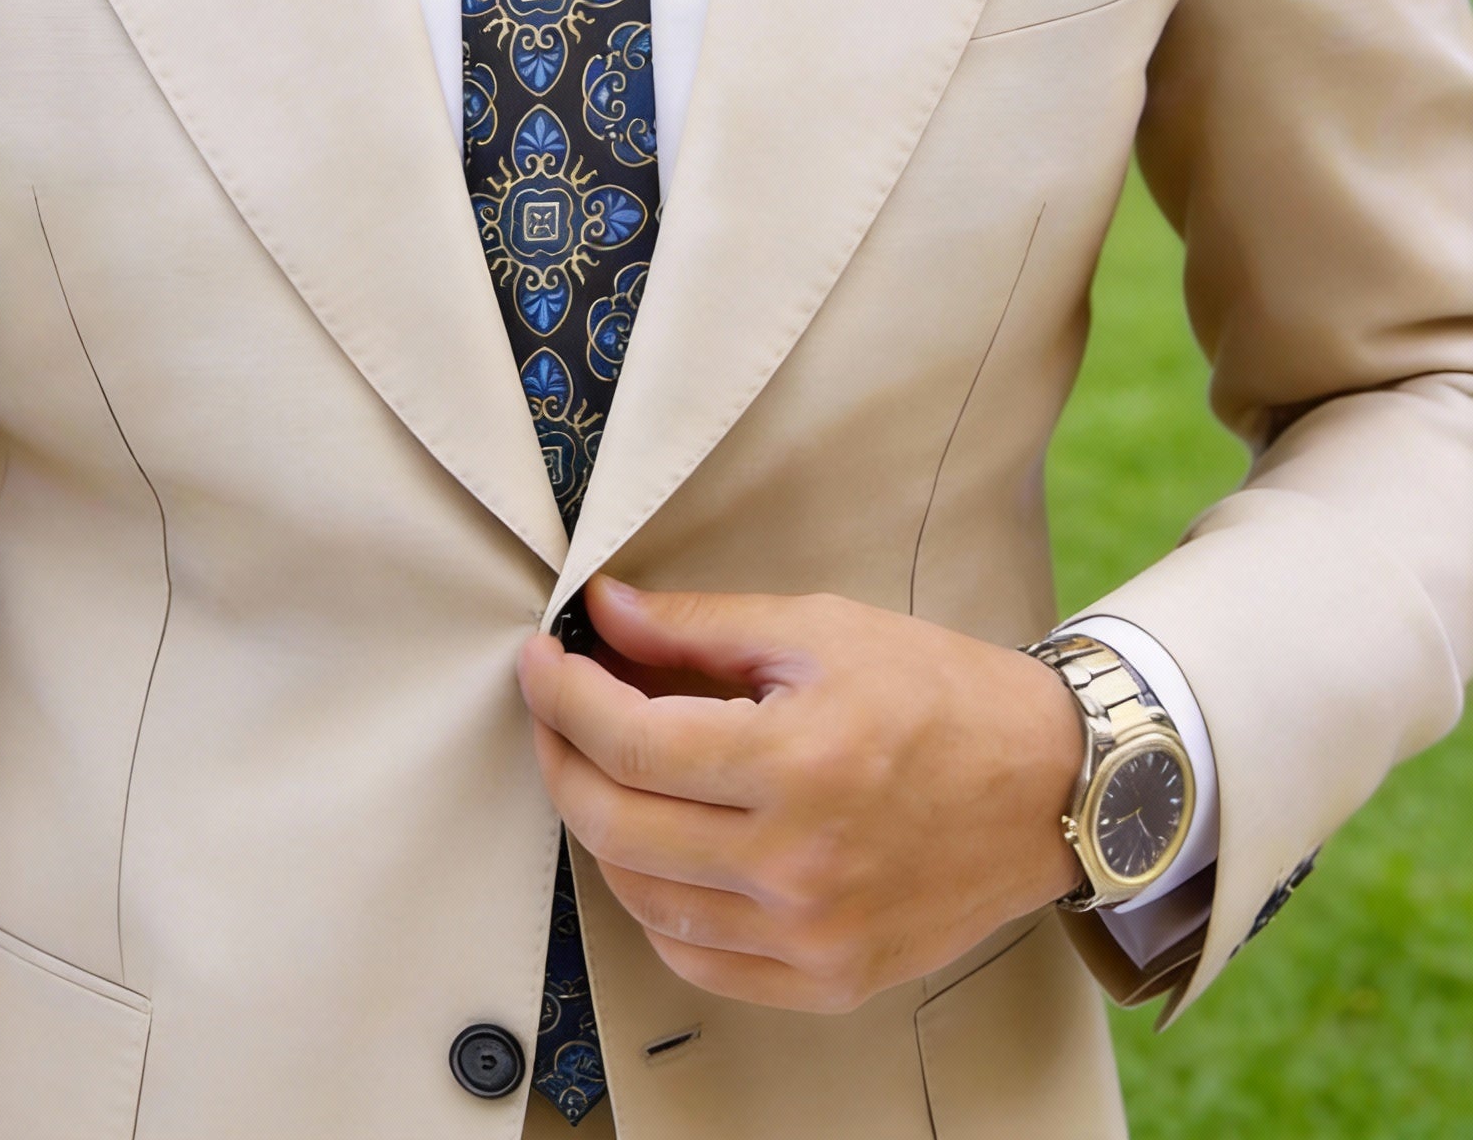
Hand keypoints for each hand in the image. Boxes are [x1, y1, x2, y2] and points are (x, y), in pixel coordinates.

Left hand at [517, 577, 1085, 1011]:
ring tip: (601, 767)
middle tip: (553, 707)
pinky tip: (654, 845)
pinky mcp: (827, 980)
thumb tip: (603, 613)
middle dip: (559, 755)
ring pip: (640, 896)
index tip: (542, 660)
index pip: (628, 742)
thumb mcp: (818, 631)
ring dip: (597, 825)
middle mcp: (799, 864)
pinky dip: (651, 901)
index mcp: (798, 763)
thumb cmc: (939, 694)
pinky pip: (694, 957)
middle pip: (616, 823)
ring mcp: (812, 935)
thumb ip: (696, 627)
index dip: (562, 695)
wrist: (1050, 786)